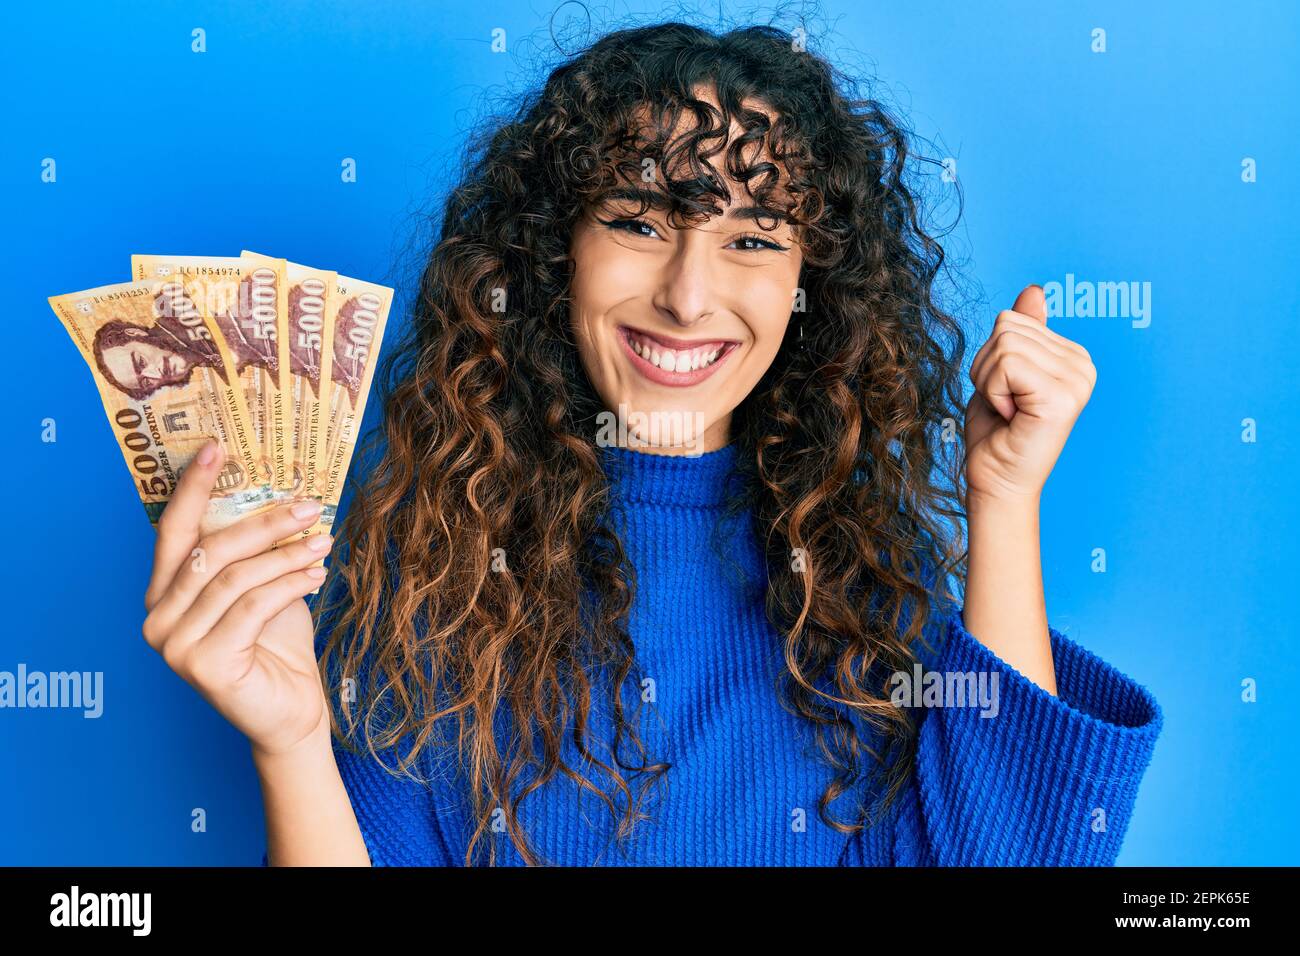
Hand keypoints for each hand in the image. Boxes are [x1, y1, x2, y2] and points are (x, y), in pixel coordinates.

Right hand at [141, 439, 334, 757]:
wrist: (292, 712)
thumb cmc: (277, 645)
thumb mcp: (264, 585)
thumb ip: (253, 550)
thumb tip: (277, 490)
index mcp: (165, 593)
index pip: (173, 530)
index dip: (193, 487)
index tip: (217, 446)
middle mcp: (158, 618)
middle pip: (209, 550)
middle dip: (262, 522)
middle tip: (307, 504)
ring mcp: (174, 644)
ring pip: (235, 577)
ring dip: (285, 552)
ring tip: (322, 539)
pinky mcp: (202, 665)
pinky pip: (251, 606)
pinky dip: (288, 583)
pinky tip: (316, 572)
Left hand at [964, 284, 1096, 503]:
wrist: (996, 480)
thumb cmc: (996, 433)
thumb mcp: (1001, 372)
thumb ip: (1022, 332)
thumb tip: (1034, 290)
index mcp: (1073, 356)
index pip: (1012, 319)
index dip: (990, 358)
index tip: (1006, 393)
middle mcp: (1083, 365)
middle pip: (1006, 328)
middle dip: (986, 369)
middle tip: (1003, 405)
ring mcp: (1077, 380)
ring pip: (1003, 345)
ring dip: (988, 382)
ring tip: (1008, 411)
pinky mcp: (1063, 397)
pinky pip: (1006, 365)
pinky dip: (993, 392)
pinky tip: (1011, 417)